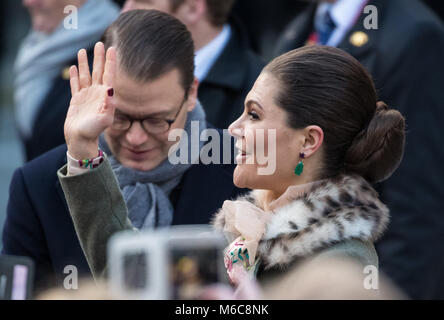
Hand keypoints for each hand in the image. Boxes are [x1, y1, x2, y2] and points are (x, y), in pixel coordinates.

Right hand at [64, 42, 115, 159]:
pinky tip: (73, 67)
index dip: (111, 62)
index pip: (109, 75)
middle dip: (99, 58)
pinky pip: (75, 84)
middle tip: (100, 43)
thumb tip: (111, 91)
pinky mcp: (77, 100)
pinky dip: (74, 75)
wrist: (81, 140)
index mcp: (105, 96)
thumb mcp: (104, 120)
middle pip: (99, 71)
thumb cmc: (93, 131)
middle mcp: (97, 94)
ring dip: (85, 63)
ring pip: (86, 75)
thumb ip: (108, 106)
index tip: (112, 48)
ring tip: (83, 50)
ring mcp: (87, 96)